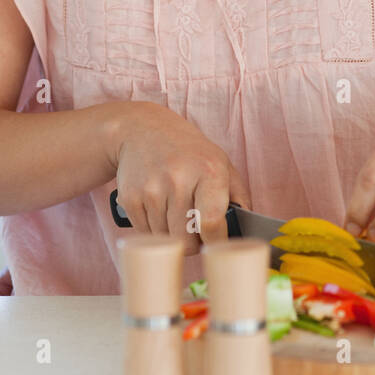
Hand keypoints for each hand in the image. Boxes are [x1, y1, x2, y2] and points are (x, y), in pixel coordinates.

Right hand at [109, 101, 251, 254]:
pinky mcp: (130, 198)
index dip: (216, 241)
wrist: (143, 131)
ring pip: (165, 240)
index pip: (212, 223)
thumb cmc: (189, 152)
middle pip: (186, 240)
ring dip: (172, 235)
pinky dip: (154, 230)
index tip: (217, 242)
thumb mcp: (221, 163)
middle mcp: (178, 178)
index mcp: (208, 171)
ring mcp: (151, 189)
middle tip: (194, 230)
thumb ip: (238, 197)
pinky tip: (158, 209)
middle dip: (193, 243)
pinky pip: (145, 233)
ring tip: (175, 213)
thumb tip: (244, 230)